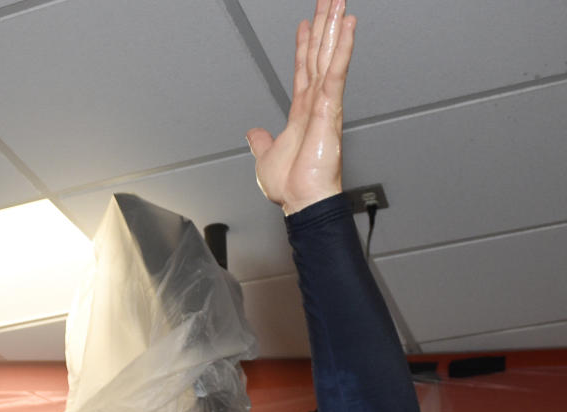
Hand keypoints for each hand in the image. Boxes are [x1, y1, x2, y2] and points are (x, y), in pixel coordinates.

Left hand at [245, 0, 354, 214]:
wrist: (303, 201)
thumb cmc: (292, 186)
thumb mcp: (265, 159)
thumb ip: (261, 142)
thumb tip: (253, 134)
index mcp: (301, 112)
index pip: (303, 69)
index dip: (303, 45)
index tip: (305, 24)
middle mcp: (316, 103)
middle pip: (319, 54)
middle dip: (324, 25)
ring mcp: (325, 103)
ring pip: (329, 55)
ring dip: (335, 25)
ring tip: (340, 1)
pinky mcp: (331, 107)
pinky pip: (337, 71)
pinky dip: (343, 47)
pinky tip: (348, 25)